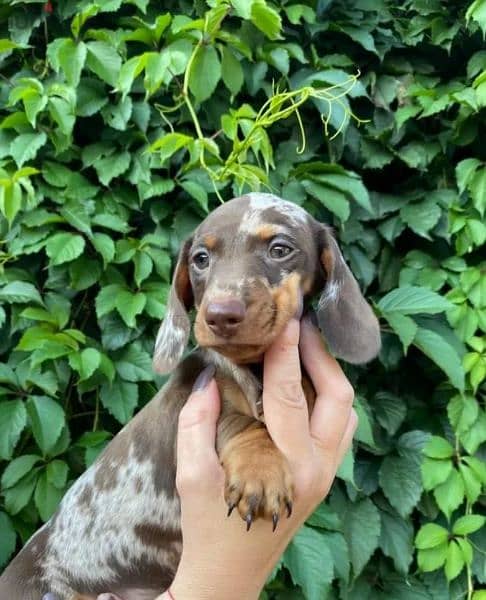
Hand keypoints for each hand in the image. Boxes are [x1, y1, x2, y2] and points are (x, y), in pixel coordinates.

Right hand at [159, 315, 356, 599]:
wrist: (230, 571)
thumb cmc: (209, 526)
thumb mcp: (193, 474)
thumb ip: (197, 422)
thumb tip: (211, 376)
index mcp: (289, 468)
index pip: (290, 396)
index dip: (287, 353)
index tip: (286, 318)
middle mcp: (319, 468)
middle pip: (339, 397)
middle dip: (320, 355)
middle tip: (297, 326)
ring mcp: (328, 472)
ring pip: (346, 410)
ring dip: (328, 374)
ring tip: (301, 348)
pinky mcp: (325, 474)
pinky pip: (340, 424)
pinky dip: (327, 396)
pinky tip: (303, 383)